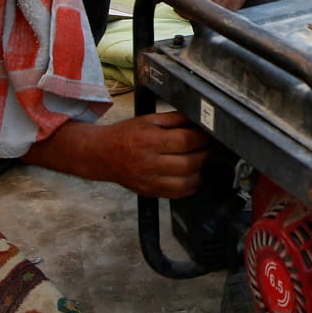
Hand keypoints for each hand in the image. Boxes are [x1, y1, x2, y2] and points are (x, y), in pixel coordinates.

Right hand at [45, 113, 210, 197]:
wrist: (102, 155)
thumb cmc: (126, 135)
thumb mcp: (149, 120)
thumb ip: (175, 119)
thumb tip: (200, 119)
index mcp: (149, 141)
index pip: (185, 141)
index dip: (203, 138)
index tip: (209, 135)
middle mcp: (149, 163)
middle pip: (189, 163)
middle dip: (205, 154)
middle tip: (209, 147)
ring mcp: (149, 181)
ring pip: (187, 182)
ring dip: (201, 171)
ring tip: (202, 161)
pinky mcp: (150, 192)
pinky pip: (178, 194)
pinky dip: (192, 186)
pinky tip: (194, 175)